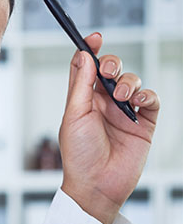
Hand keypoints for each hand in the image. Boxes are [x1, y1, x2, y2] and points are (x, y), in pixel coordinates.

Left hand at [59, 32, 159, 223]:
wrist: (97, 185)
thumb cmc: (79, 155)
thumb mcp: (73, 116)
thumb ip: (81, 85)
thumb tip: (85, 56)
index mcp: (83, 100)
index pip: (87, 69)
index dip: (91, 51)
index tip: (94, 37)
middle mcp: (104, 103)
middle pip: (111, 70)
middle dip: (112, 63)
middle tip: (108, 70)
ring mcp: (124, 112)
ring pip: (131, 81)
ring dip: (128, 82)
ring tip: (120, 96)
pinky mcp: (143, 123)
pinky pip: (150, 100)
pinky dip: (146, 95)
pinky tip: (137, 101)